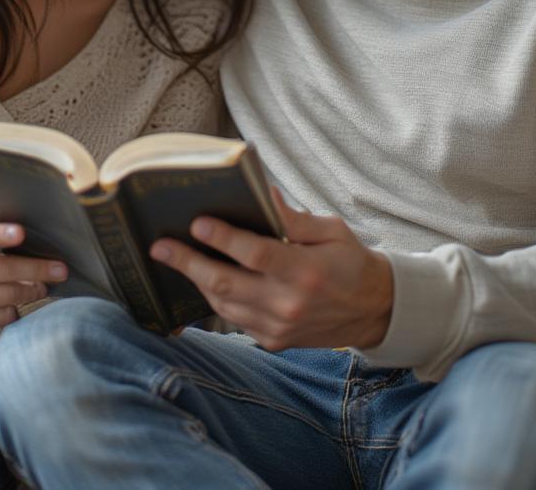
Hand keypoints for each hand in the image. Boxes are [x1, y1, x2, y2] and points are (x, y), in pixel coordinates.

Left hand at [150, 189, 393, 350]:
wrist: (376, 312)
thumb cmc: (351, 262)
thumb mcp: (331, 231)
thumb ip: (293, 217)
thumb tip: (261, 193)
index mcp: (306, 271)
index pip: (256, 254)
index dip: (223, 238)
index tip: (197, 223)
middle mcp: (289, 304)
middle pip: (227, 284)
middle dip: (188, 263)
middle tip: (159, 246)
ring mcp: (279, 327)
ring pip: (223, 304)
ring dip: (196, 280)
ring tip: (173, 257)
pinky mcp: (273, 341)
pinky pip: (233, 319)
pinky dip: (214, 298)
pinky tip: (201, 278)